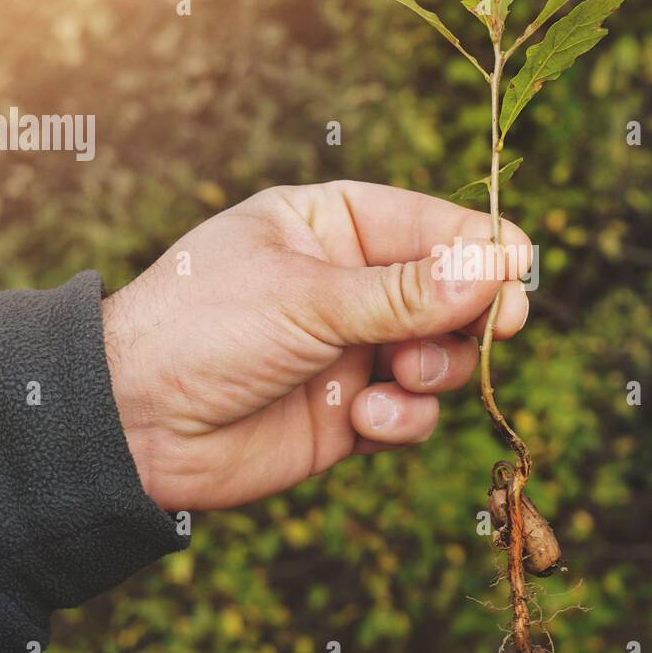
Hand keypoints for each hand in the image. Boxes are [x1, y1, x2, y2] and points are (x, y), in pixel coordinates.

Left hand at [101, 181, 532, 510]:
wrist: (130, 427)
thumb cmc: (203, 330)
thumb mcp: (308, 298)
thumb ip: (407, 291)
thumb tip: (498, 265)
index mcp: (332, 227)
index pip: (431, 225)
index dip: (482, 245)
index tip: (520, 269)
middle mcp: (350, 285)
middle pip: (452, 293)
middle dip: (473, 313)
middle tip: (501, 327)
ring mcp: (353, 351)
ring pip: (442, 356)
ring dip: (435, 369)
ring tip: (397, 377)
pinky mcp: (351, 414)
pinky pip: (413, 413)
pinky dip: (403, 419)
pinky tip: (364, 421)